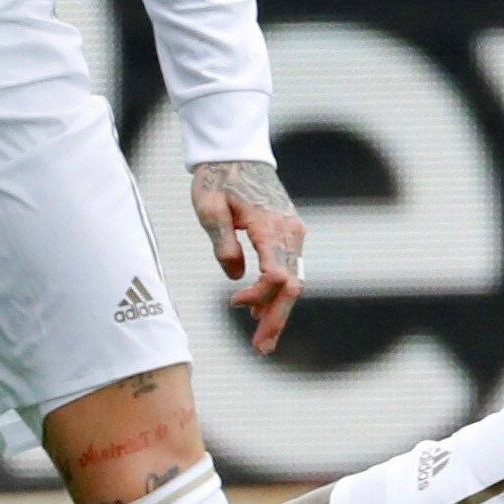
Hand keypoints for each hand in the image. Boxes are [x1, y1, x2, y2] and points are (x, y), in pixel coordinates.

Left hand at [189, 159, 304, 353]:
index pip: (277, 275)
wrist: (237, 154)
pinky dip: (277, 292)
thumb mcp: (209, 208)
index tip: (233, 302)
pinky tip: (260, 311)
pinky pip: (289, 269)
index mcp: (271, 226)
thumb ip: (222, 242)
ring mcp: (294, 232)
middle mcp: (291, 231)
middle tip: (262, 350)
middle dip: (277, 319)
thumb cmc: (218, 179)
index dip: (258, 296)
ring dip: (277, 309)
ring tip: (261, 339)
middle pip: (292, 285)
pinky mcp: (290, 234)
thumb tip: (234, 276)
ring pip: (294, 280)